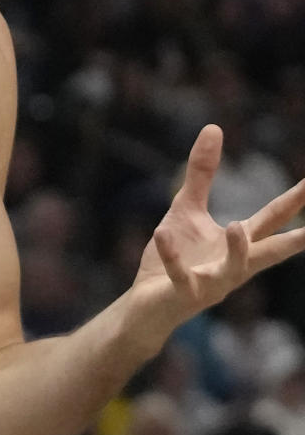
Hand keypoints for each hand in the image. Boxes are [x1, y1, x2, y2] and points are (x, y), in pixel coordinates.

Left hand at [132, 124, 304, 339]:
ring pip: (232, 271)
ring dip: (237, 250)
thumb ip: (202, 174)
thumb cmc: (173, 257)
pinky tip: (162, 233)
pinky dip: (172, 255)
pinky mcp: (181, 293)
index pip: (272, 220)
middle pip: (269, 251)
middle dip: (295, 240)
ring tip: (236, 225)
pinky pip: (180, 276)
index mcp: (237, 246)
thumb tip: (214, 127)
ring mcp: (209, 284)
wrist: (144, 307)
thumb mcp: (187, 209)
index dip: (296, 202)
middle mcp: (232, 267)